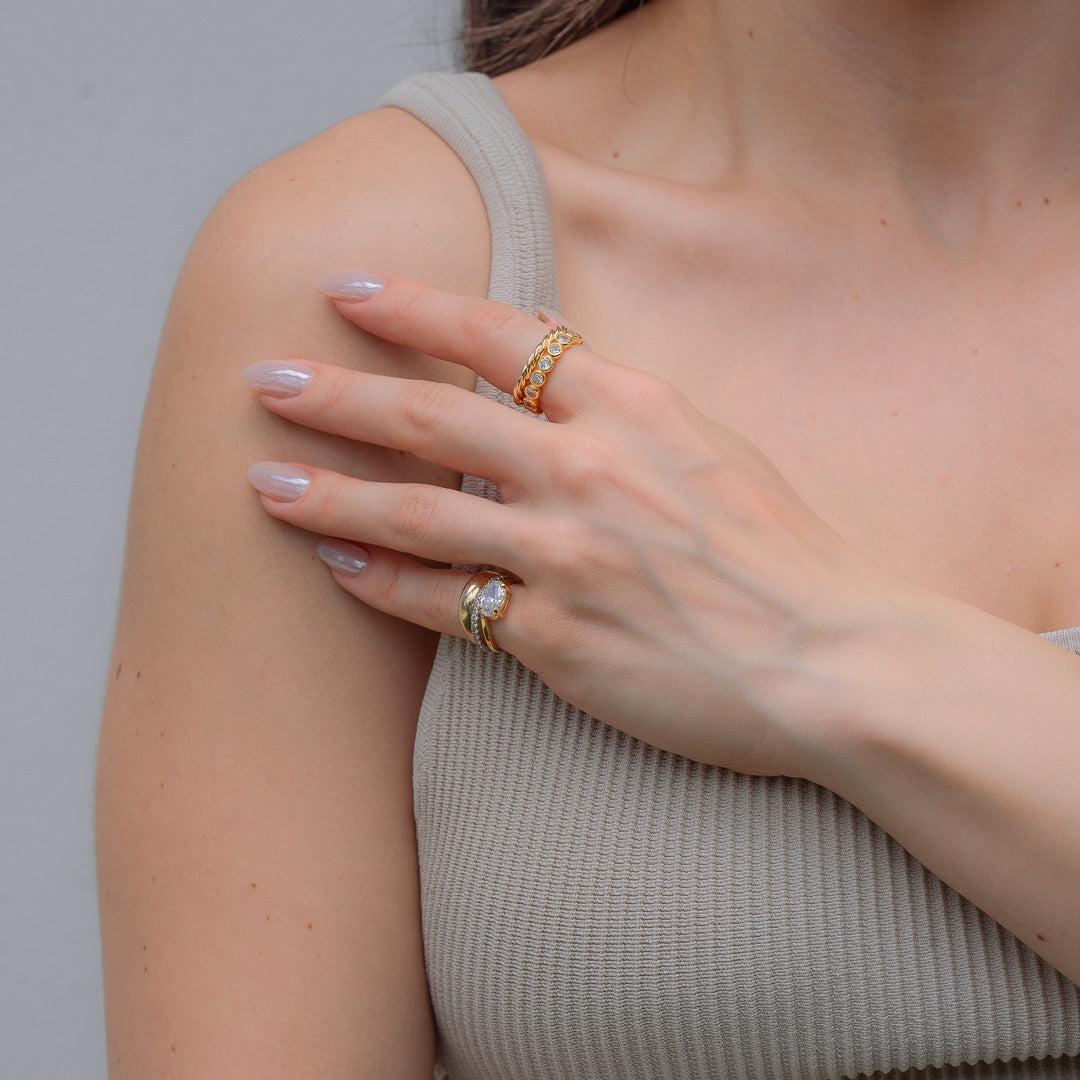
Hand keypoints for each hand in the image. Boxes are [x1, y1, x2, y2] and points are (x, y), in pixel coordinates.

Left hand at [244, 271, 901, 777]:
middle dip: (339, 393)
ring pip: (420, 512)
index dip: (412, 308)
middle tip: (264, 380)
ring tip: (263, 484)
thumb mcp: (712, 444)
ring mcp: (569, 558)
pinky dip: (385, 585)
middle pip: (433, 419)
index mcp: (634, 410)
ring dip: (333, 494)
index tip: (344, 290)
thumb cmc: (782, 552)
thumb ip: (624, 405)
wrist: (833, 661)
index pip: (497, 336)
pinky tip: (337, 568)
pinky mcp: (558, 640)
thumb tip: (543, 360)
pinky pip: (447, 606)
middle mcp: (590, 473)